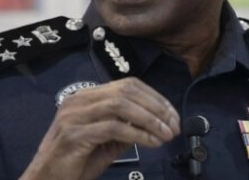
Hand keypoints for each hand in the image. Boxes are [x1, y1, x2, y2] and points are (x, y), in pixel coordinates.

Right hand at [20, 77, 180, 179]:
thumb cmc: (74, 164)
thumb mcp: (105, 143)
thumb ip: (124, 130)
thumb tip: (153, 124)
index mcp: (86, 97)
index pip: (127, 85)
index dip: (154, 98)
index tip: (172, 115)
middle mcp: (78, 100)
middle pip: (126, 91)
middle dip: (156, 107)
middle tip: (174, 126)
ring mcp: (74, 115)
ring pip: (121, 105)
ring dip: (149, 120)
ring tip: (166, 135)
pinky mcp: (74, 134)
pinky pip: (113, 127)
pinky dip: (137, 134)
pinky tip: (151, 143)